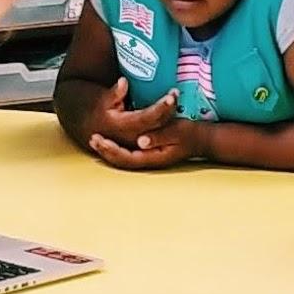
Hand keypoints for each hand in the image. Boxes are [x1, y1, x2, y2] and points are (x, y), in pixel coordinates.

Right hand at [82, 79, 180, 153]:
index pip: (147, 118)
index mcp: (122, 126)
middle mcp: (130, 137)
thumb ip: (113, 93)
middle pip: (157, 126)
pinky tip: (172, 111)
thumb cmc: (92, 106)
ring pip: (158, 131)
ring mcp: (134, 140)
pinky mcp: (137, 140)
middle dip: (169, 110)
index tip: (171, 95)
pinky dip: (164, 123)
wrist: (82, 121)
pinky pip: (155, 133)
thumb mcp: (100, 99)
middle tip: (175, 93)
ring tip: (176, 99)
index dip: (161, 107)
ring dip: (169, 116)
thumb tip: (123, 82)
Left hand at [89, 116, 206, 169]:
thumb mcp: (177, 132)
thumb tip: (140, 141)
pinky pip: (128, 154)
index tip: (100, 140)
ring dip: (108, 150)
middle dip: (105, 151)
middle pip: (121, 161)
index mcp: (154, 157)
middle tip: (92, 139)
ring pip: (123, 159)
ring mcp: (149, 158)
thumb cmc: (190, 134)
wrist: (202, 140)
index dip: (112, 150)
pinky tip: (108, 141)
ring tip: (95, 140)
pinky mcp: (149, 152)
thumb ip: (159, 137)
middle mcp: (149, 161)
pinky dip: (115, 149)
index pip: (127, 157)